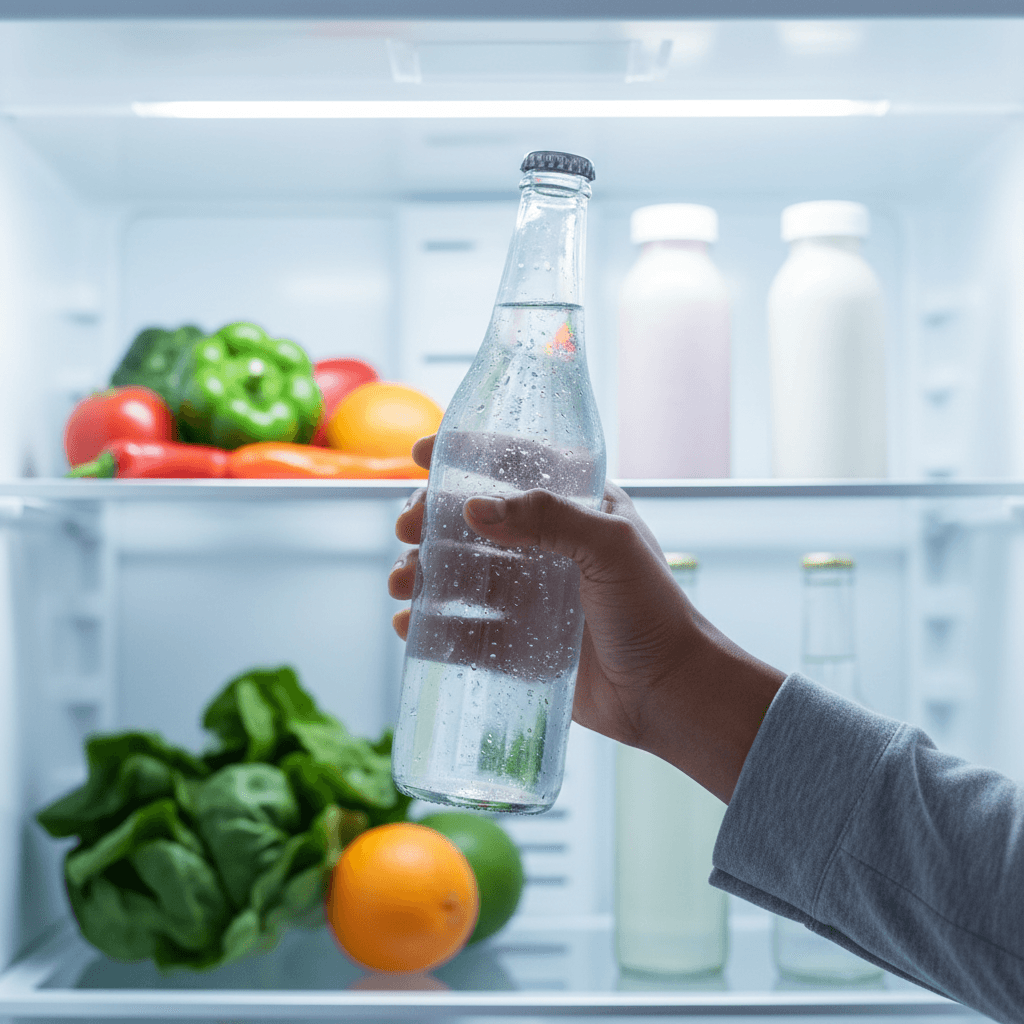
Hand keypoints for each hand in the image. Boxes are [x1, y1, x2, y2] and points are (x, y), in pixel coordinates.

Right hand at [389, 436, 784, 802]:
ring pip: (460, 574)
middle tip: (406, 530)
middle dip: (430, 520)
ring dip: (422, 572)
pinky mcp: (519, 642)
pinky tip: (409, 625)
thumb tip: (474, 508)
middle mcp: (547, 547)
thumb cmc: (653, 612)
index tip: (421, 454)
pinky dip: (432, 624)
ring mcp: (530, 596)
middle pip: (473, 521)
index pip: (515, 468)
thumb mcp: (611, 547)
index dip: (466, 455)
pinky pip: (465, 627)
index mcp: (576, 509)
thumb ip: (550, 518)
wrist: (668, 692)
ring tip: (400, 583)